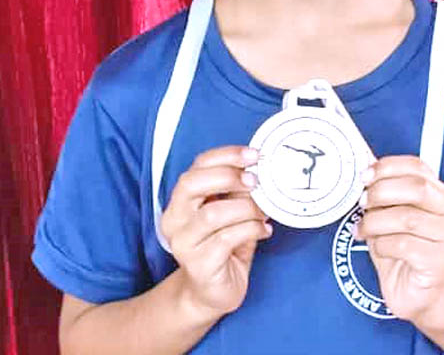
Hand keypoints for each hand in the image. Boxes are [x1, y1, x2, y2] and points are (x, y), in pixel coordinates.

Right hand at [160, 145, 271, 318]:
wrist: (212, 293)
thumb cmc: (224, 246)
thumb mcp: (231, 211)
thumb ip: (238, 190)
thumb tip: (258, 168)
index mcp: (181, 200)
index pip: (197, 165)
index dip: (226, 155)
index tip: (253, 155)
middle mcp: (174, 219)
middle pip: (192, 184)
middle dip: (228, 177)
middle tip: (255, 181)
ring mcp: (182, 243)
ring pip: (213, 214)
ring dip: (245, 208)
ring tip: (264, 212)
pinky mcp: (197, 265)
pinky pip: (226, 239)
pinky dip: (251, 230)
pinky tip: (264, 231)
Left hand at [355, 155, 443, 324]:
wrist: (420, 295)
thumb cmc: (402, 251)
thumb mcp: (391, 215)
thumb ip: (384, 192)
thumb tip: (364, 167)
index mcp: (441, 194)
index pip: (418, 167)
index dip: (388, 167)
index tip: (364, 176)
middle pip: (417, 188)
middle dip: (382, 192)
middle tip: (362, 203)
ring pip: (407, 218)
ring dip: (376, 222)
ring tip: (364, 230)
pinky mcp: (441, 264)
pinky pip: (404, 245)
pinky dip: (382, 244)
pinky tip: (378, 248)